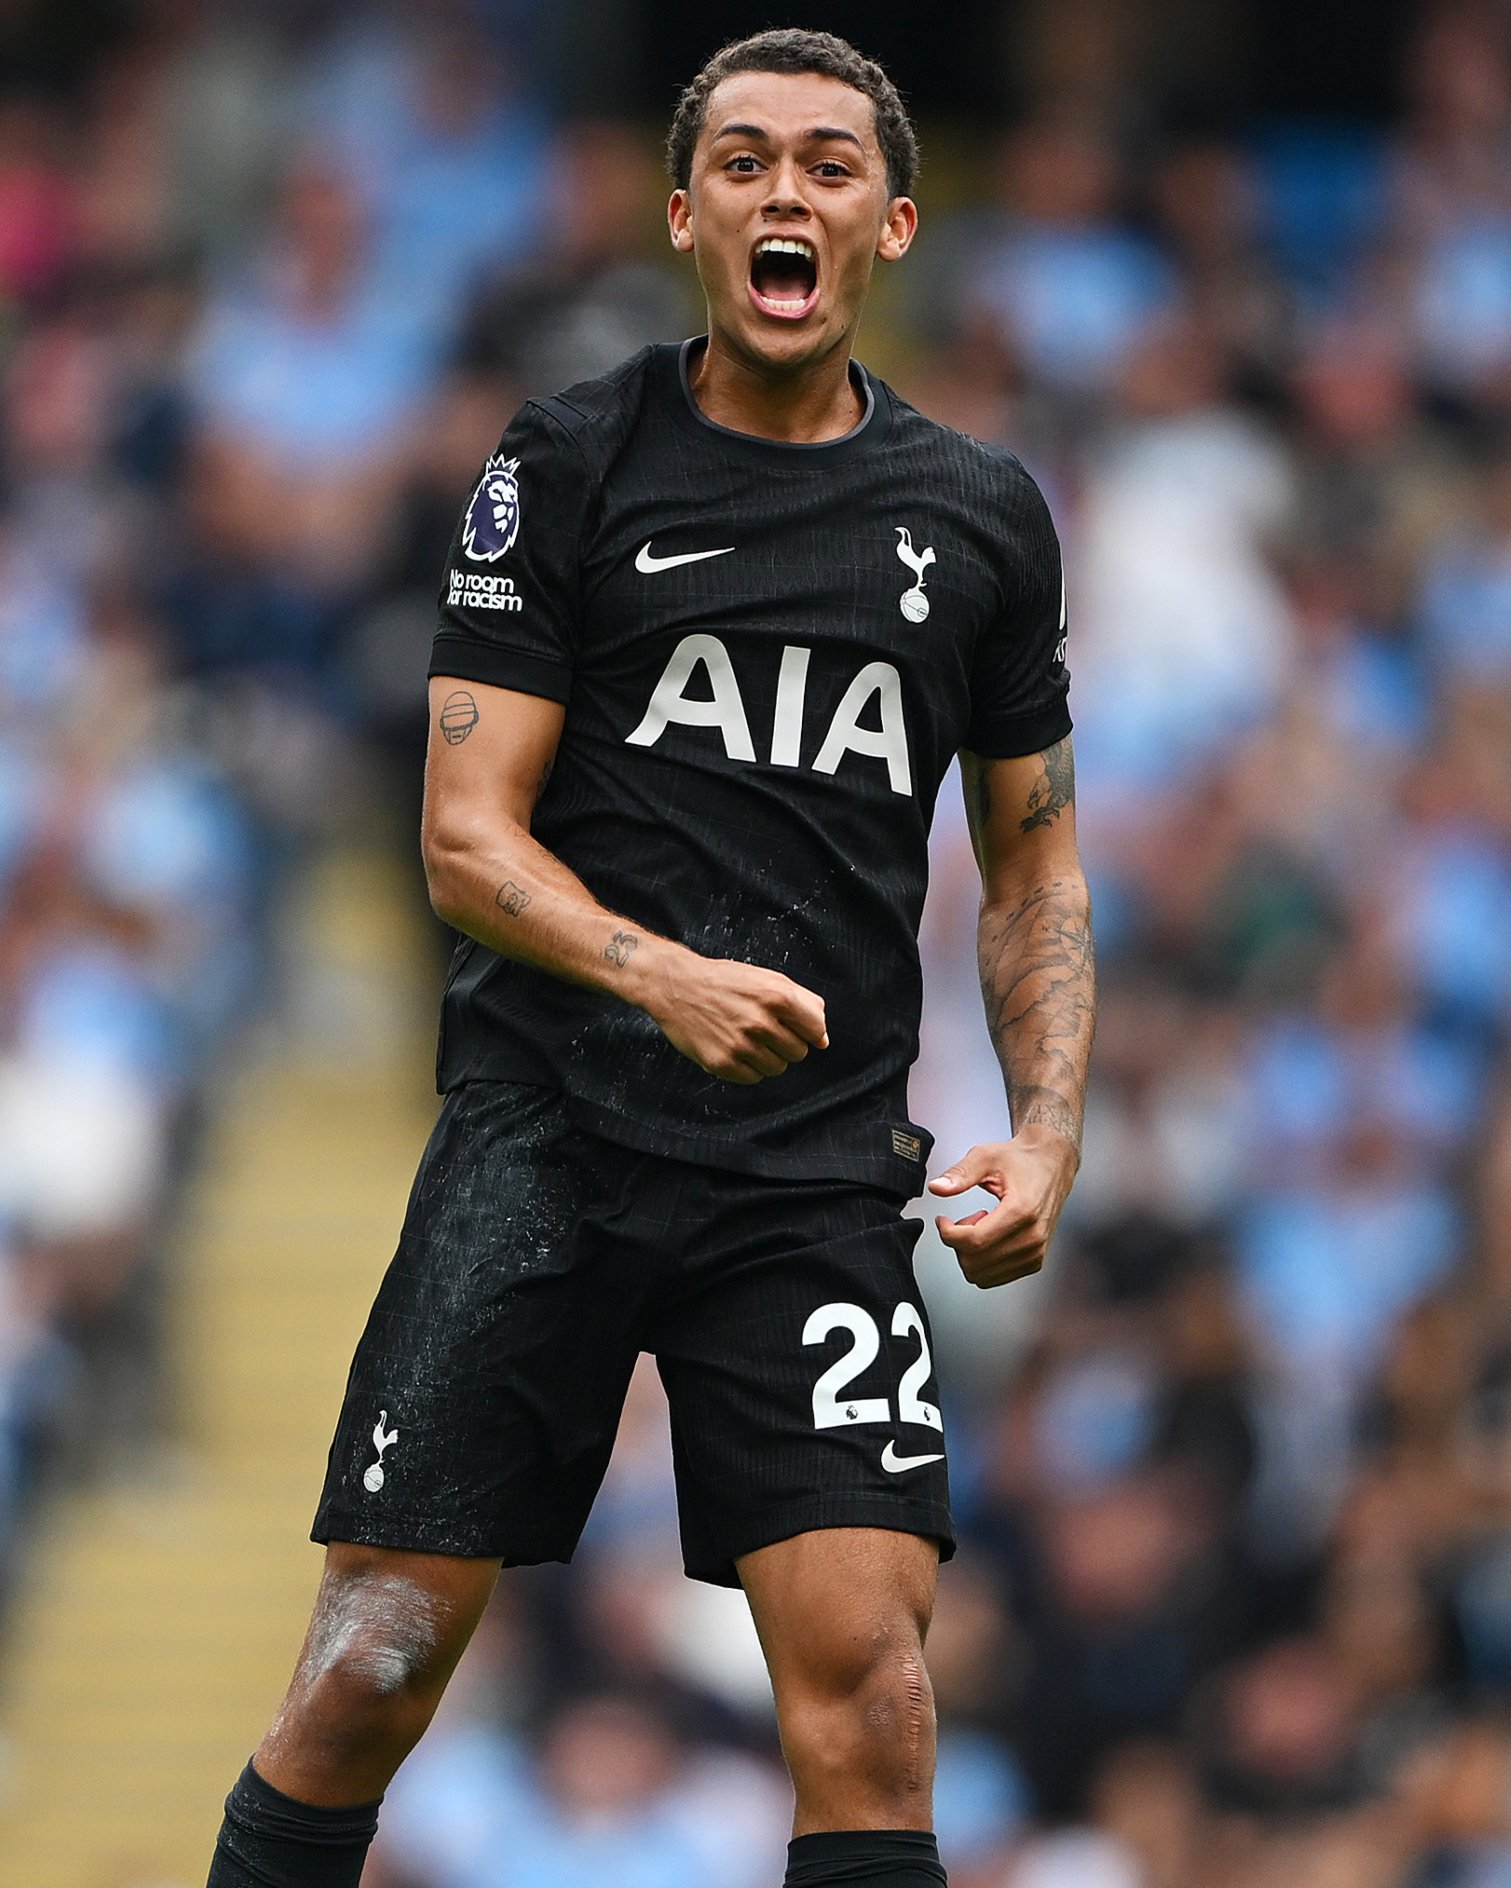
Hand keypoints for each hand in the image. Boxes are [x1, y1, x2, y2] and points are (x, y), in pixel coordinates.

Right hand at [636, 944, 827, 1084]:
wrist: (676, 986)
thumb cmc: (725, 982)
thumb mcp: (769, 979)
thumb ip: (803, 1004)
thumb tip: (823, 1040)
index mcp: (778, 996)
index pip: (817, 1031)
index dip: (809, 1032)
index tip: (796, 1028)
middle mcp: (761, 1022)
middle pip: (798, 1053)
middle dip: (786, 1044)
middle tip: (763, 1029)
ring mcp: (741, 1045)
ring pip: (777, 1068)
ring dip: (767, 1057)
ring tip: (747, 1037)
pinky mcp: (722, 1063)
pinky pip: (753, 1078)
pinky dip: (747, 1067)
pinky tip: (733, 1047)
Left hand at [928, 1127, 1077, 1287]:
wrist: (1051, 1165)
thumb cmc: (1022, 1161)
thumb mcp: (986, 1156)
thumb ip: (960, 1174)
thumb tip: (937, 1187)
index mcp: (1022, 1211)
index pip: (974, 1241)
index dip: (947, 1233)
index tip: (942, 1220)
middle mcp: (1033, 1237)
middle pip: (975, 1262)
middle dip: (958, 1243)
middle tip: (964, 1219)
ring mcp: (1036, 1253)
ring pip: (982, 1275)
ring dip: (970, 1254)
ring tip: (980, 1225)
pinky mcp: (1035, 1262)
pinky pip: (995, 1277)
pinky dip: (983, 1260)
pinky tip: (990, 1235)